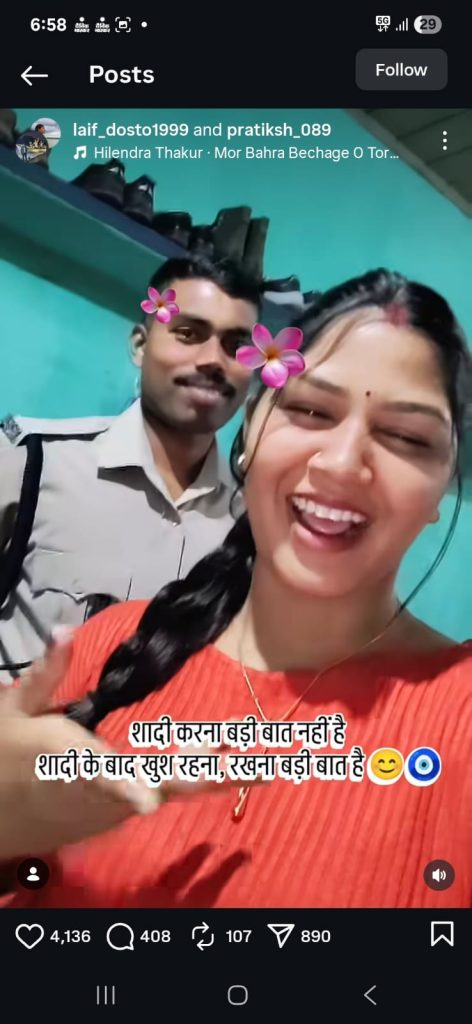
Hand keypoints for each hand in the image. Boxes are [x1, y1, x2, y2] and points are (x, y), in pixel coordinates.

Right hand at [0, 644, 262, 860]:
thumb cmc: (1, 756)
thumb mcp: (14, 710)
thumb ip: (46, 673)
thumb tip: (64, 626)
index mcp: (68, 762)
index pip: (99, 775)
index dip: (123, 788)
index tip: (148, 800)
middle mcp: (97, 793)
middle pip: (159, 788)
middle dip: (210, 779)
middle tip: (262, 766)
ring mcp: (110, 811)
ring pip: (170, 792)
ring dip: (216, 776)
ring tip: (269, 759)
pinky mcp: (115, 818)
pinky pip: (160, 797)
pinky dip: (195, 780)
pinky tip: (231, 760)